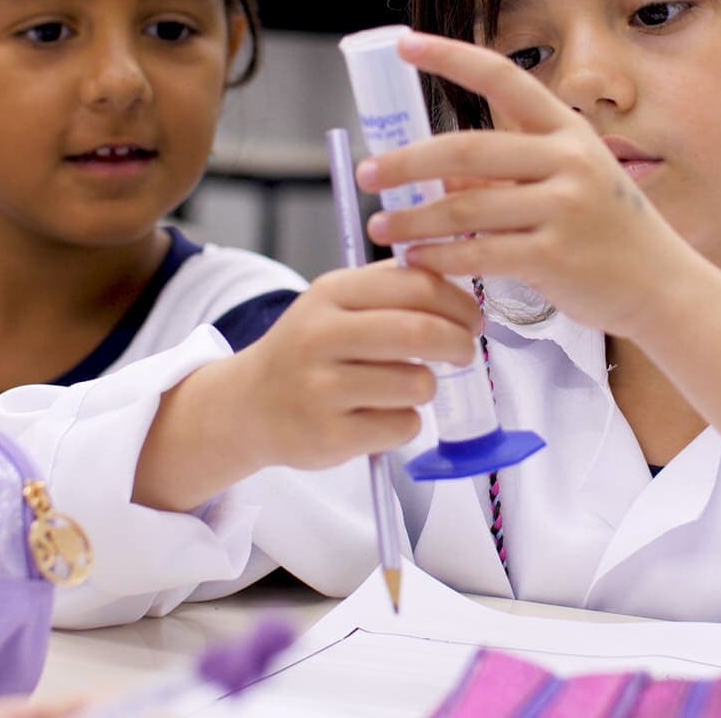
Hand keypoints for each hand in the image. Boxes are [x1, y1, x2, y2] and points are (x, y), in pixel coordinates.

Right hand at [230, 261, 481, 469]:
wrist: (248, 405)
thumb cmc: (308, 351)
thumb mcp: (335, 303)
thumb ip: (390, 288)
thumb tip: (461, 284)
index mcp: (331, 293)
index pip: (416, 285)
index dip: (459, 302)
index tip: (472, 317)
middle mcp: (321, 336)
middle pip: (421, 332)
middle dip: (458, 343)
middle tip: (465, 352)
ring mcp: (321, 388)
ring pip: (417, 384)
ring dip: (426, 387)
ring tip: (406, 387)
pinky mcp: (328, 435)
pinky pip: (402, 426)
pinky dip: (405, 423)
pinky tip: (381, 416)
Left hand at [357, 32, 692, 339]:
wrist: (662, 287)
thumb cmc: (607, 234)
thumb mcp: (565, 186)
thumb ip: (504, 175)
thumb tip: (438, 172)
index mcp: (568, 130)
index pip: (503, 76)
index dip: (450, 57)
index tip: (404, 43)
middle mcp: (568, 160)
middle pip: (466, 149)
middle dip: (405, 161)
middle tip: (367, 172)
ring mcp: (564, 207)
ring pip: (465, 206)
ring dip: (413, 219)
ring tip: (381, 227)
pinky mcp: (555, 255)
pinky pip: (480, 252)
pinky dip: (440, 257)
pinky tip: (416, 262)